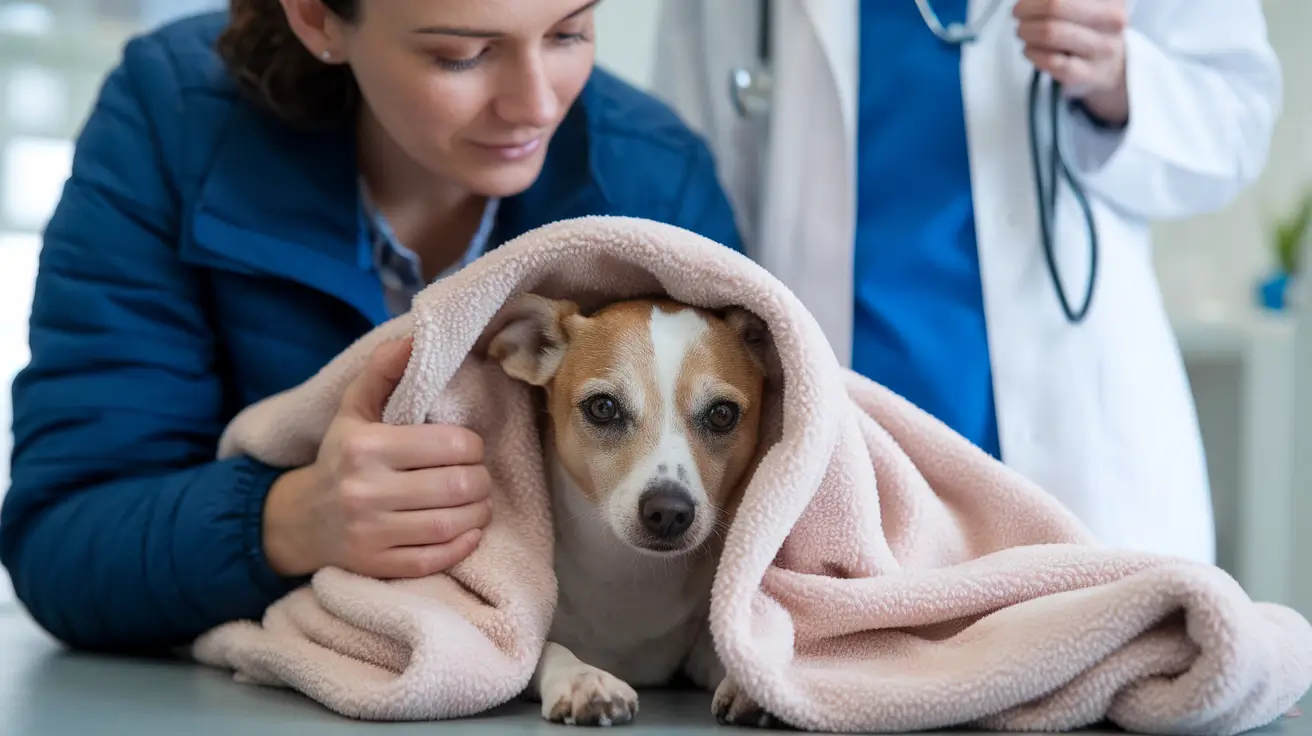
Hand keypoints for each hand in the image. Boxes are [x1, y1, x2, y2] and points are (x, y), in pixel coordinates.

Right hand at [262, 337, 492, 578]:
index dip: (473, 446)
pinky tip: (469, 530)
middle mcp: (365, 491)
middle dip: (481, 480)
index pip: (450, 444)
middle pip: (457, 485)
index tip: (469, 448)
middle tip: (479, 477)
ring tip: (479, 502)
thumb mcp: (354, 408)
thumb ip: (383, 370)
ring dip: (479, 512)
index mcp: (366, 446)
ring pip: (451, 524)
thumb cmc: (340, 457)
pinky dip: (463, 546)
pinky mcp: (377, 566)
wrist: (300, 520)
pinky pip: (436, 559)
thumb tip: (414, 339)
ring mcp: (371, 533)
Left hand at [1014, 0, 1129, 125]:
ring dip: (1027, 31)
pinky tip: (1030, 49)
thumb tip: (1025, 2)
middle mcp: (1112, 20)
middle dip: (1027, 10)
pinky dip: (1032, 52)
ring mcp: (1102, 48)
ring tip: (1024, 32)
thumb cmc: (1088, 27)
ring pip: (1050, 33)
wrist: (1110, 65)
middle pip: (1055, 6)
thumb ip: (1056, 2)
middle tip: (1018, 14)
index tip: (1024, 3)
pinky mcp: (1087, 73)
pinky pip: (1050, 60)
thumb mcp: (1083, 5)